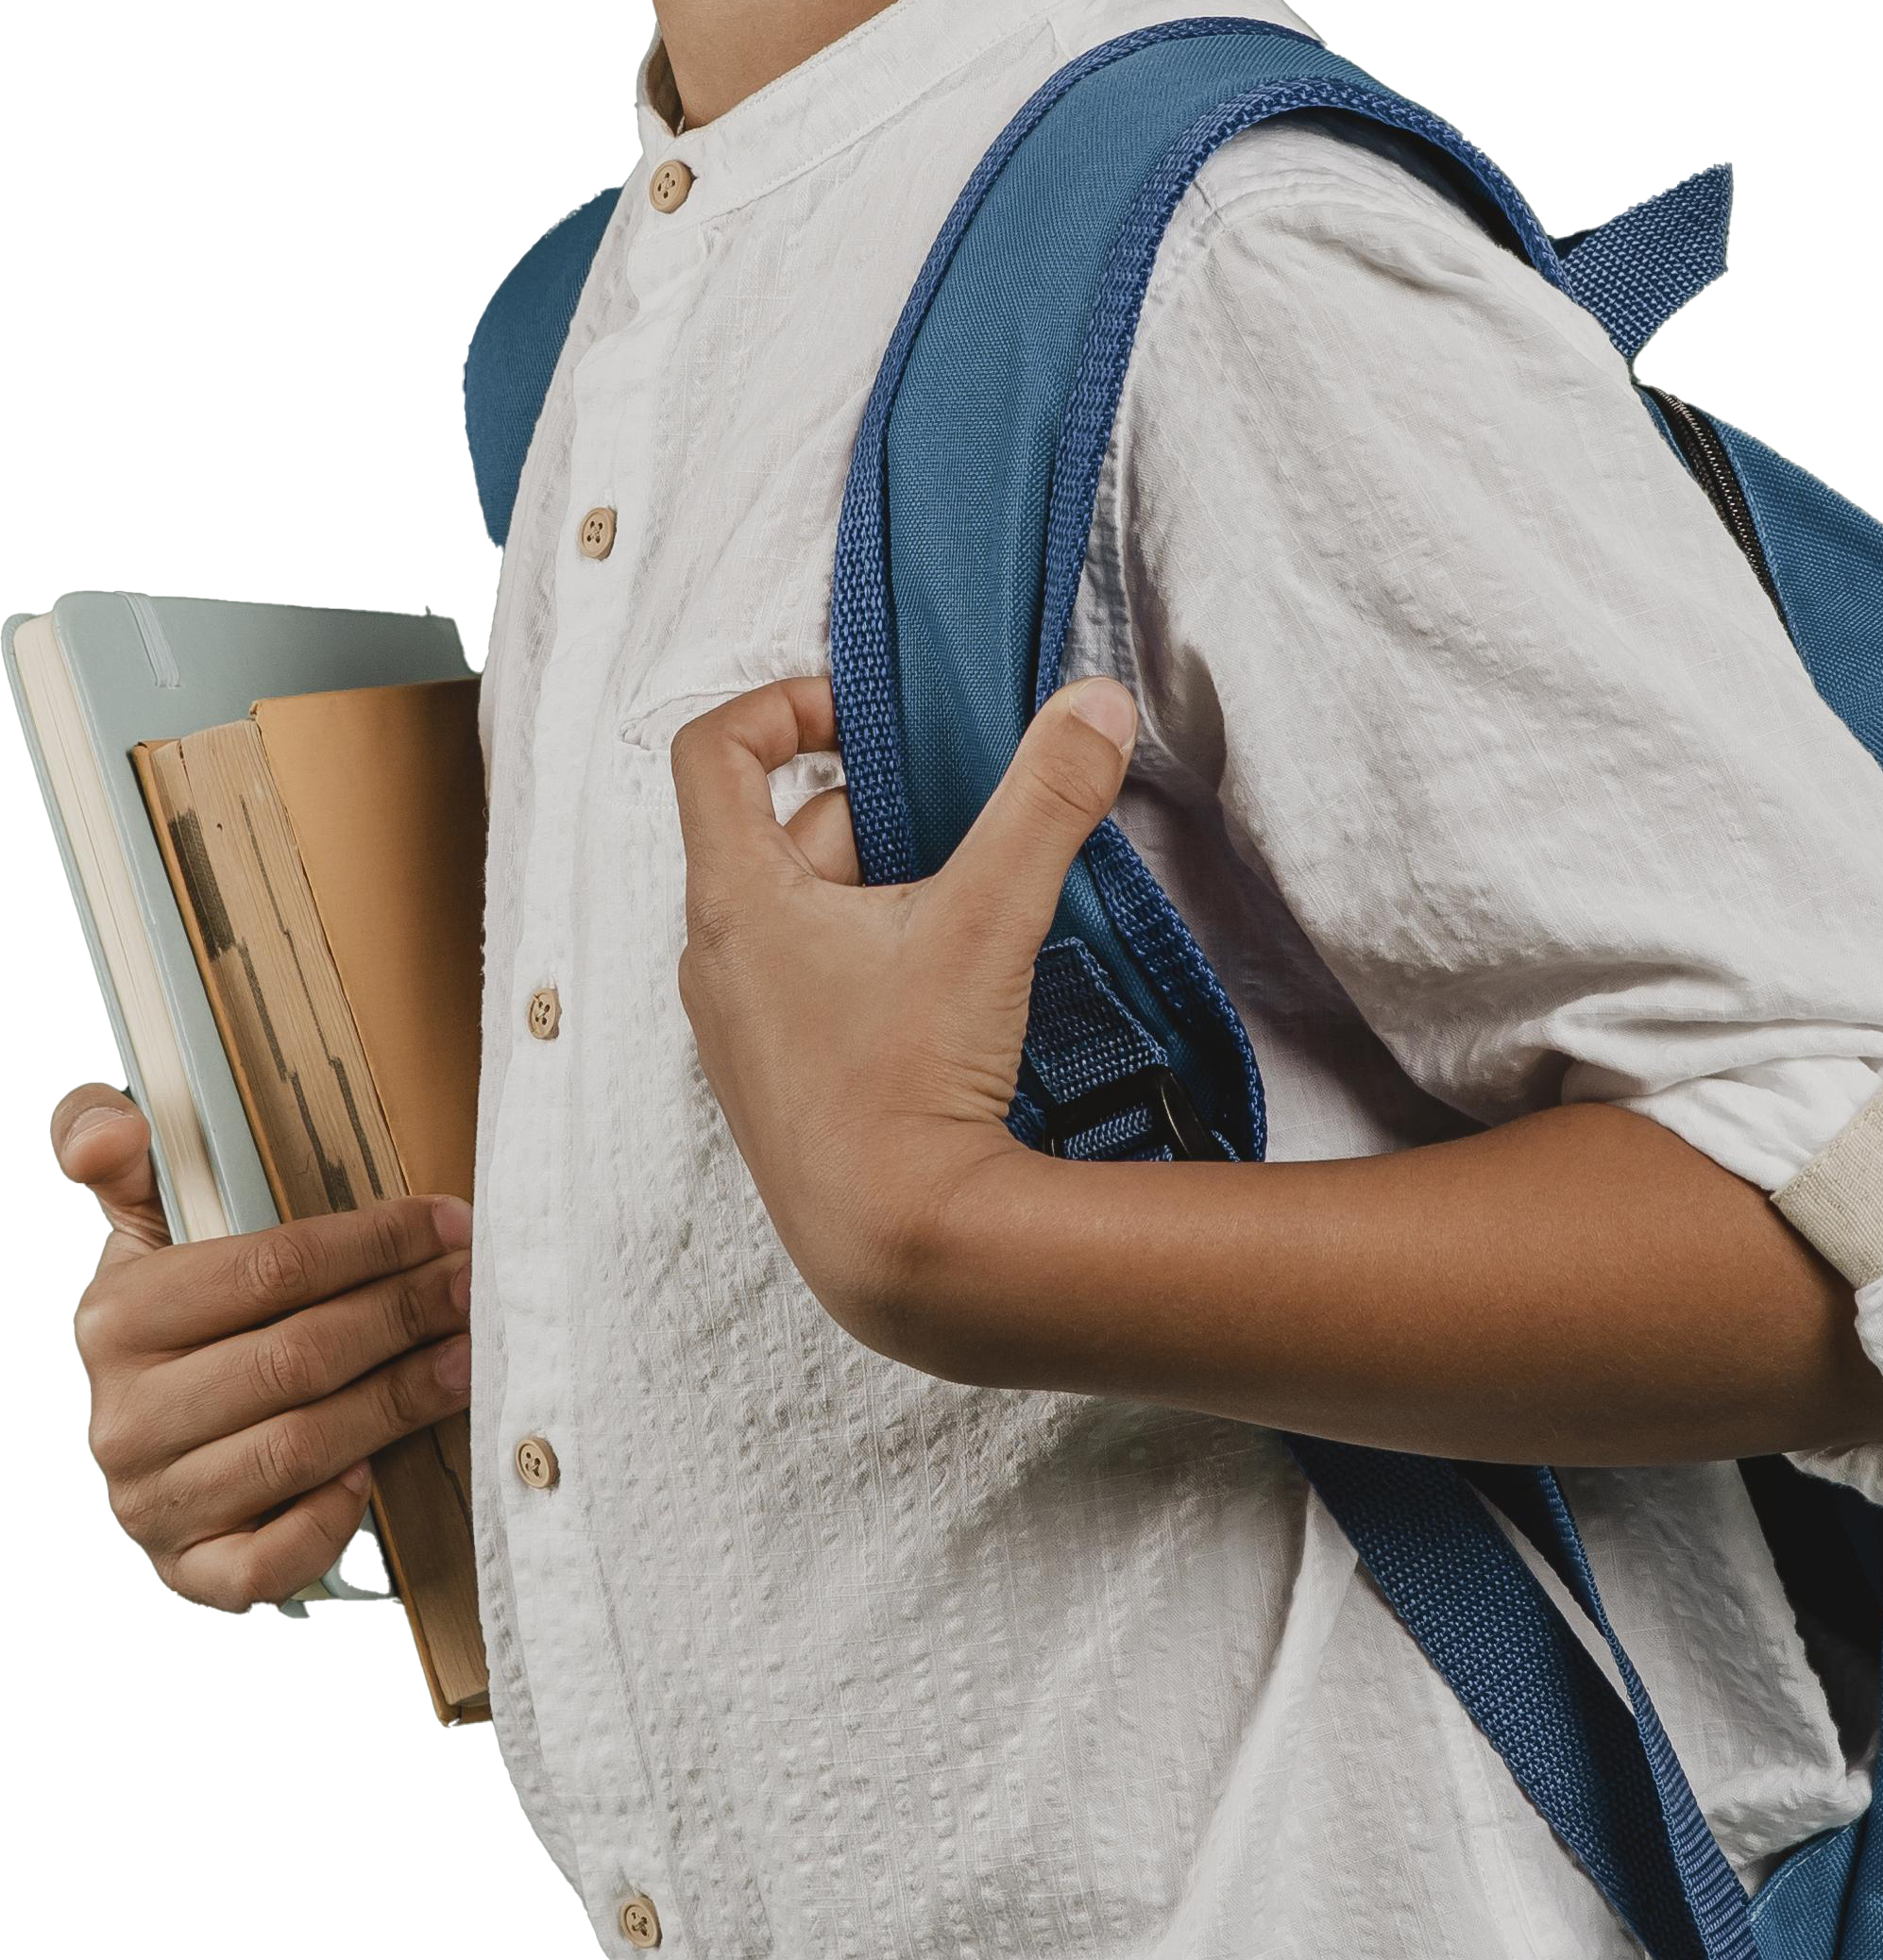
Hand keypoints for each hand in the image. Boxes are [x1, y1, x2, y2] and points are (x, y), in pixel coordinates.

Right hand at [56, 1083, 474, 1612]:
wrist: (162, 1441)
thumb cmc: (186, 1318)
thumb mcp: (146, 1228)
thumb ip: (122, 1159)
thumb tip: (111, 1127)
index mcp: (116, 1320)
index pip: (267, 1270)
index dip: (372, 1242)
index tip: (449, 1222)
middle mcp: (123, 1419)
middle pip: (296, 1358)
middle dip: (404, 1313)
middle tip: (477, 1286)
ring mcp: (152, 1502)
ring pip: (298, 1450)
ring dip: (398, 1401)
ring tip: (467, 1358)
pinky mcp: (188, 1571)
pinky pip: (264, 1563)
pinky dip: (326, 1521)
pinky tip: (374, 1474)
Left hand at [670, 671, 1139, 1357]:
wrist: (899, 1254)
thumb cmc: (911, 1087)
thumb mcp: (989, 918)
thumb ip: (1045, 800)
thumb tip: (1093, 706)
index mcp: (733, 900)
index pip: (713, 750)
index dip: (782, 705)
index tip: (861, 717)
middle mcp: (713, 961)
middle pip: (786, 836)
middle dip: (883, 818)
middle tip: (971, 833)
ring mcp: (737, 1033)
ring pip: (804, 916)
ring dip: (882, 896)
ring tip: (970, 921)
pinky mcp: (775, 1090)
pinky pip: (811, 988)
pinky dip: (871, 966)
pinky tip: (946, 1001)